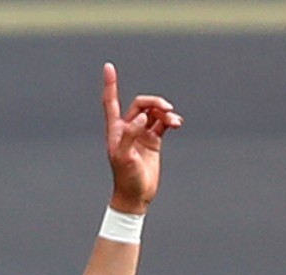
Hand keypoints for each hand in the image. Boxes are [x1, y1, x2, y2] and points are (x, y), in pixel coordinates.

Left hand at [102, 63, 181, 213]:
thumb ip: (130, 136)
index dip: (110, 84)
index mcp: (115, 130)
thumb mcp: (124, 158)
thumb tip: (141, 118)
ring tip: (174, 121)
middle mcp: (128, 129)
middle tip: (166, 109)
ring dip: (166, 112)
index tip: (108, 66)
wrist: (136, 196)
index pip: (111, 102)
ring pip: (155, 112)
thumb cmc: (125, 179)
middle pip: (141, 104)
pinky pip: (164, 123)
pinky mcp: (154, 140)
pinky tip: (177, 123)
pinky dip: (171, 120)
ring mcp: (142, 133)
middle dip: (154, 102)